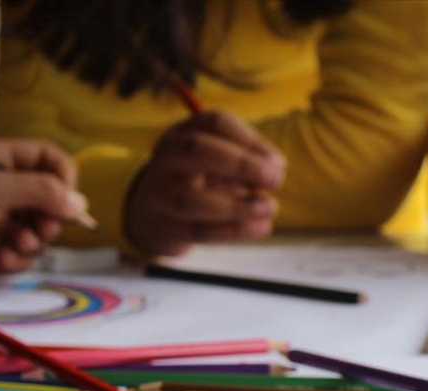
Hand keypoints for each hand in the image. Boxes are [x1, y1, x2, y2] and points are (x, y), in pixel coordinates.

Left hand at [0, 139, 87, 291]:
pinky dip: (18, 259)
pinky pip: (25, 255)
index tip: (68, 196)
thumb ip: (43, 191)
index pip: (48, 158)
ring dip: (35, 240)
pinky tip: (1, 260)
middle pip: (51, 198)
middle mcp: (3, 191)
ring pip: (41, 230)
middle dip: (52, 216)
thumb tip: (80, 202)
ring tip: (16, 244)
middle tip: (44, 227)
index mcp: (0, 163)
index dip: (64, 175)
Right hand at [125, 111, 285, 255]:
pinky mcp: (167, 228)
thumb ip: (243, 159)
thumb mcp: (212, 161)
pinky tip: (261, 226)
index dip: (250, 140)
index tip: (279, 163)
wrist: (149, 214)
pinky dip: (235, 230)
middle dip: (242, 164)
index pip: (214, 123)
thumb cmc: (193, 180)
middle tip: (276, 180)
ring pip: (193, 200)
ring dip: (238, 206)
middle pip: (197, 150)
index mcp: (181, 134)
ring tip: (269, 207)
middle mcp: (167, 160)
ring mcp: (161, 195)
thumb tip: (276, 167)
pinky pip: (200, 231)